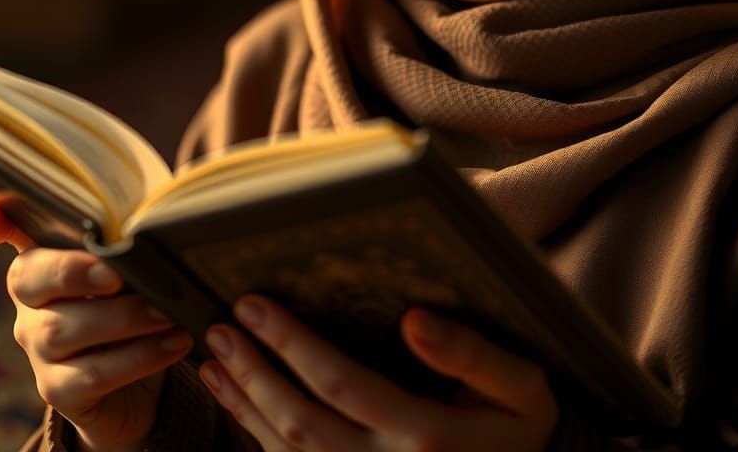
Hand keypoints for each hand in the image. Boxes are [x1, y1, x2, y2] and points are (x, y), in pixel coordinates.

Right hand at [0, 199, 193, 451]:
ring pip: (63, 331)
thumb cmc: (140, 298)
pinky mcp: (60, 391)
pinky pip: (92, 375)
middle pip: (34, 281)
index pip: (14, 231)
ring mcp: (40, 350)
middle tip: (123, 272)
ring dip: (122, 318)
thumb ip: (137, 225)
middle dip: (76, 272)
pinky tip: (176, 341)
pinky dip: (139, 357)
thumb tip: (173, 184)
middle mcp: (31, 304)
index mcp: (45, 259)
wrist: (143, 376)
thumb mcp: (138, 258)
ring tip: (168, 310)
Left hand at [198, 295, 559, 450]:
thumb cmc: (524, 429)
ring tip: (214, 359)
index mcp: (424, 435)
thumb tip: (414, 319)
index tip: (254, 303)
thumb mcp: (522, 386)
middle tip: (220, 323)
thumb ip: (471, 354)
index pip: (338, 382)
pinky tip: (237, 403)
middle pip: (299, 419)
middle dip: (253, 369)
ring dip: (245, 404)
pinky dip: (256, 435)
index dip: (290, 341)